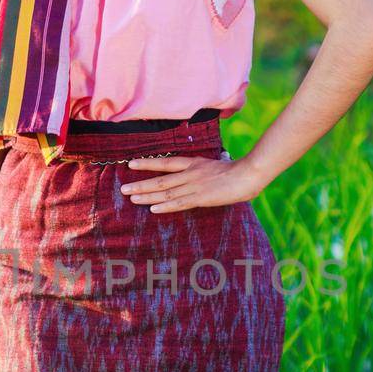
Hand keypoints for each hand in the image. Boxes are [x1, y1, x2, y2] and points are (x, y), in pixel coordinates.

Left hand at [118, 151, 262, 212]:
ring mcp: (195, 186)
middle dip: (141, 184)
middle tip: (123, 188)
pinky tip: (153, 209)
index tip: (131, 164)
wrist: (249, 174)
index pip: (166, 162)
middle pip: (161, 179)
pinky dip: (166, 206)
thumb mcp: (218, 165)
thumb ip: (206, 169)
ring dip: (148, 196)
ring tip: (131, 198)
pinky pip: (180, 203)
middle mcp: (190, 173)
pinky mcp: (202, 197)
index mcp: (194, 164)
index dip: (148, 163)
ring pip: (166, 192)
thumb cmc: (238, 171)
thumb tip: (207, 168)